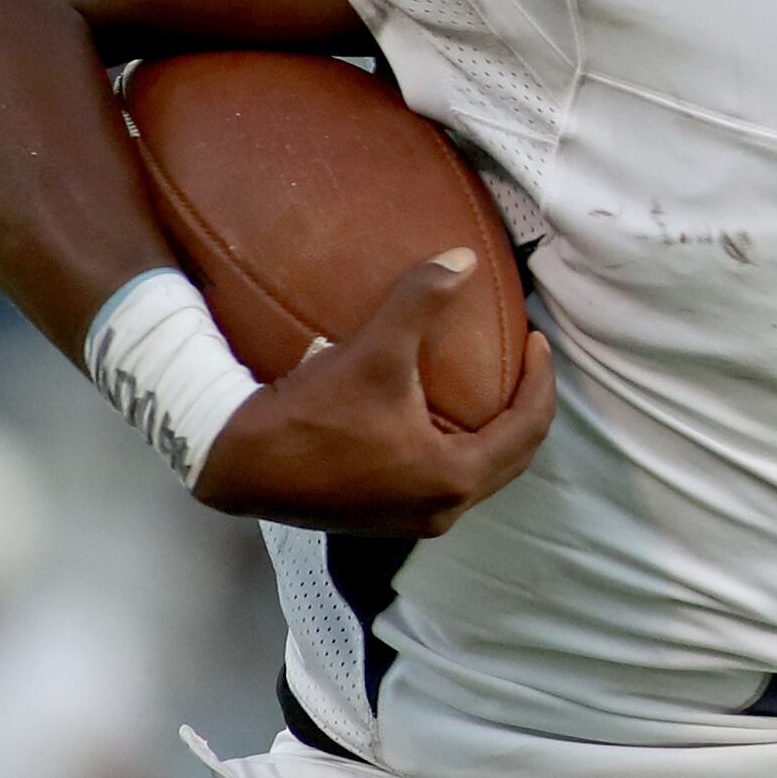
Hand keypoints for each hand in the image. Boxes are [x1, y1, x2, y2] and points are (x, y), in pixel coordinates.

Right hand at [193, 249, 555, 535]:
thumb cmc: (310, 414)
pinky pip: (441, 479)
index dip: (541, 379)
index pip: (528, 427)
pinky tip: (435, 413)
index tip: (537, 340)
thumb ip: (422, 301)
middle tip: (523, 360)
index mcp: (454, 477)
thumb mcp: (373, 353)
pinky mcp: (383, 517)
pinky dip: (454, 447)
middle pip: (512, 456)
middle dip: (525, 407)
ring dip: (491, 432)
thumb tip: (463, 258)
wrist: (235, 463)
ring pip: (478, 473)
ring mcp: (411, 519)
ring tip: (488, 383)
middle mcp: (442, 510)